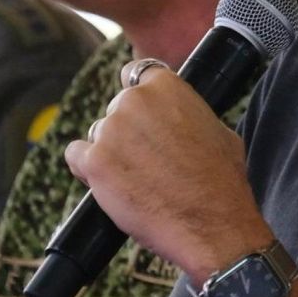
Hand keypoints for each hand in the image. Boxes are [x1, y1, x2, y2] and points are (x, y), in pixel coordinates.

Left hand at [64, 61, 272, 281]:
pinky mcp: (94, 161)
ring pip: (98, 134)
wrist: (212, 224)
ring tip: (136, 179)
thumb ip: (188, 113)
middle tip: (147, 160)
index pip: (136, 73)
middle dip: (127, 131)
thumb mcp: (217, 129)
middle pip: (117, 108)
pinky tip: (109, 183)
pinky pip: (76, 156)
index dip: (137, 93)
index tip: (141, 112)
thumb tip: (179, 117)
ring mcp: (111, 129)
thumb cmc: (221, 180)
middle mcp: (134, 100)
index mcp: (167, 86)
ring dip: (110, 152)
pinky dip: (88, 169)